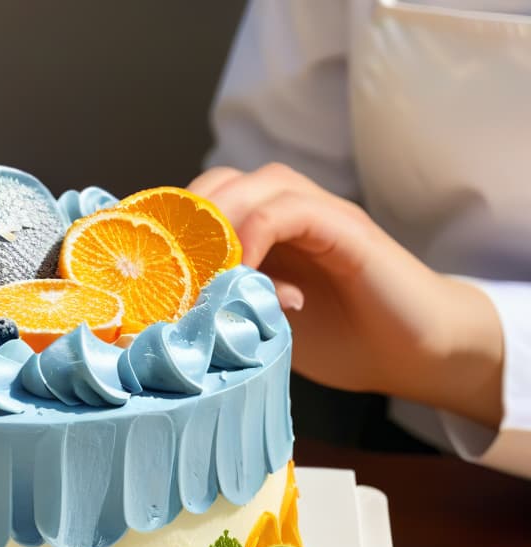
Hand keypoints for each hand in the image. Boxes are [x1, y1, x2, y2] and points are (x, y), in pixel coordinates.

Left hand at [188, 163, 503, 428]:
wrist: (415, 352)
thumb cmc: (342, 338)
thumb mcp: (264, 320)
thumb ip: (225, 301)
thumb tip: (166, 310)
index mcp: (266, 227)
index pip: (204, 200)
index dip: (170, 226)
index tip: (141, 267)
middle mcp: (289, 207)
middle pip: (219, 184)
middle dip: (183, 224)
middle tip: (163, 273)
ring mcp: (319, 211)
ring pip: (250, 187)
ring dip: (214, 227)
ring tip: (196, 276)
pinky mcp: (345, 227)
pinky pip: (286, 212)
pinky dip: (253, 237)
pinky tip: (239, 277)